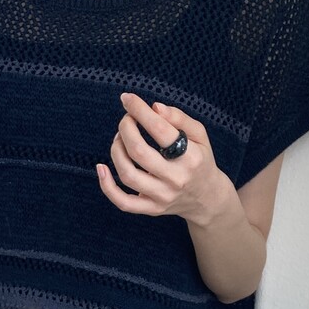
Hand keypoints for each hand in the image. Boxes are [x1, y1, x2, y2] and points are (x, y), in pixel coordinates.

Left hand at [96, 92, 227, 225]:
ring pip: (128, 174)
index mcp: (191, 157)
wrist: (207, 198)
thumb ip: (179, 118)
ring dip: (116, 150)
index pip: (160, 129)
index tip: (127, 99)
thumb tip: (154, 107)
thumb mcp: (200, 135)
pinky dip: (107, 186)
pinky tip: (101, 168)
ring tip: (119, 139)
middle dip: (126, 129)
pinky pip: (123, 202)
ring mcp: (163, 197)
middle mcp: (176, 179)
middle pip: (139, 152)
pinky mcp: (152, 209)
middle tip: (126, 120)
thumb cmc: (200, 159)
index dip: (139, 110)